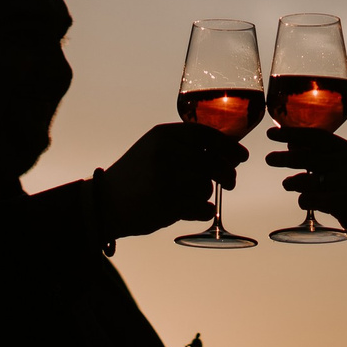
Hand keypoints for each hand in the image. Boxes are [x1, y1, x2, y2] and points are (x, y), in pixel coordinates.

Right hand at [98, 123, 242, 238]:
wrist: (105, 203)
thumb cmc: (136, 176)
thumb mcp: (155, 149)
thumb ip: (186, 146)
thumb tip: (230, 152)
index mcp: (163, 135)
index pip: (206, 135)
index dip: (229, 146)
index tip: (241, 156)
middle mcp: (165, 153)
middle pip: (214, 162)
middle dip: (227, 174)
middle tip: (230, 182)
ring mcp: (166, 179)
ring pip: (207, 186)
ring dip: (204, 194)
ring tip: (186, 196)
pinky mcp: (168, 204)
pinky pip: (203, 208)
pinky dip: (202, 211)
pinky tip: (189, 210)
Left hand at [263, 128, 346, 242]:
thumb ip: (324, 157)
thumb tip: (292, 145)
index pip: (317, 136)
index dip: (292, 133)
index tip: (271, 133)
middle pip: (307, 157)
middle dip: (284, 158)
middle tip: (268, 159)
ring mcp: (345, 183)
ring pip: (305, 180)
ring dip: (292, 182)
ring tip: (287, 184)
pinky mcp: (341, 203)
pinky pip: (309, 199)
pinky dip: (303, 201)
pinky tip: (305, 202)